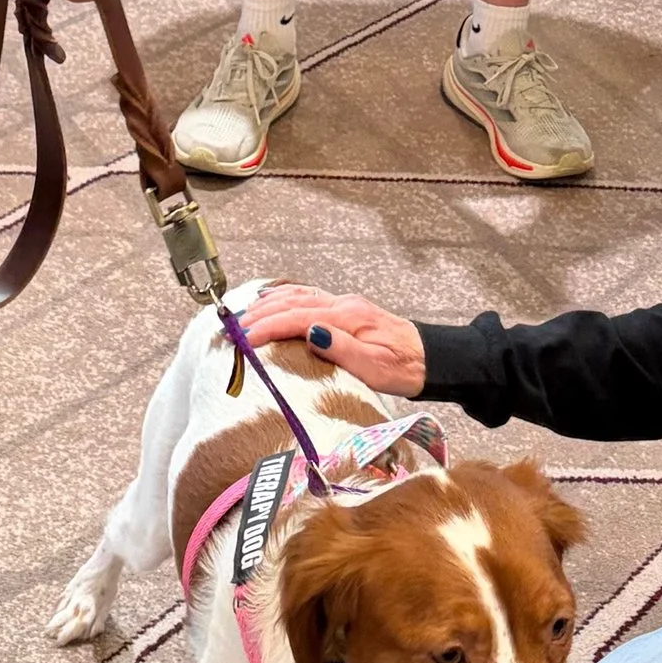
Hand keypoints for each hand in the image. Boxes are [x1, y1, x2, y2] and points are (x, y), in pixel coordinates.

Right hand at [239, 284, 425, 396]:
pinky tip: (271, 301)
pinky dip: (283, 297)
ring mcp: (343, 304)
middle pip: (291, 302)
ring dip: (267, 305)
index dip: (267, 327)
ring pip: (297, 295)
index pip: (297, 317)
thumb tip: (311, 331)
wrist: (430, 358)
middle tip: (231, 331)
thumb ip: (342, 349)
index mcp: (347, 317)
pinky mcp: (345, 310)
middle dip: (258, 315)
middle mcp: (342, 305)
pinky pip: (306, 296)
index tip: (243, 340)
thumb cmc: (404, 367)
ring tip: (242, 317)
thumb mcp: (376, 367)